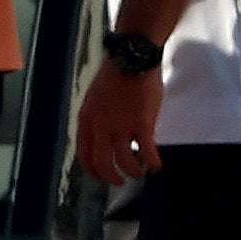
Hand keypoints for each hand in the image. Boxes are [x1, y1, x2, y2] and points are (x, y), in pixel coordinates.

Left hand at [77, 62, 163, 185]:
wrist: (132, 58)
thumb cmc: (116, 73)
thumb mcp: (95, 96)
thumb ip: (97, 117)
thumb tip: (102, 135)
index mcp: (87, 118)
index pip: (85, 154)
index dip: (93, 170)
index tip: (101, 175)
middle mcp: (101, 126)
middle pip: (102, 163)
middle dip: (111, 177)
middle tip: (120, 181)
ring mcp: (122, 126)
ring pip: (125, 161)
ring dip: (133, 172)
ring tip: (140, 173)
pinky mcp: (142, 124)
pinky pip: (147, 152)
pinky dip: (152, 163)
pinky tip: (156, 165)